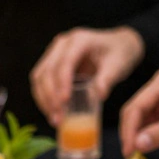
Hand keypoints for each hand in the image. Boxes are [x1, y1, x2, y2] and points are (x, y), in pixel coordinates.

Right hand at [30, 27, 144, 125]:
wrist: (117, 46)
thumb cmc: (119, 53)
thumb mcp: (118, 65)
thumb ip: (107, 79)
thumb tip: (99, 96)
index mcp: (80, 40)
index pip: (65, 62)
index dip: (62, 82)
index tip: (65, 102)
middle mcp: (62, 44)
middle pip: (47, 71)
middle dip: (50, 96)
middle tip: (58, 117)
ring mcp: (54, 53)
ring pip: (39, 77)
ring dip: (43, 100)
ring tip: (54, 119)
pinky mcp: (51, 64)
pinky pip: (41, 82)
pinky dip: (43, 98)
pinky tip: (52, 112)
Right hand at [119, 69, 158, 153]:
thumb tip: (137, 144)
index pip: (136, 107)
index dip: (129, 130)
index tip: (128, 150)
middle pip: (134, 113)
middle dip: (131, 134)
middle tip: (129, 156)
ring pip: (141, 122)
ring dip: (138, 138)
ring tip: (136, 157)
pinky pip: (151, 127)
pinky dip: (147, 139)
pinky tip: (145, 152)